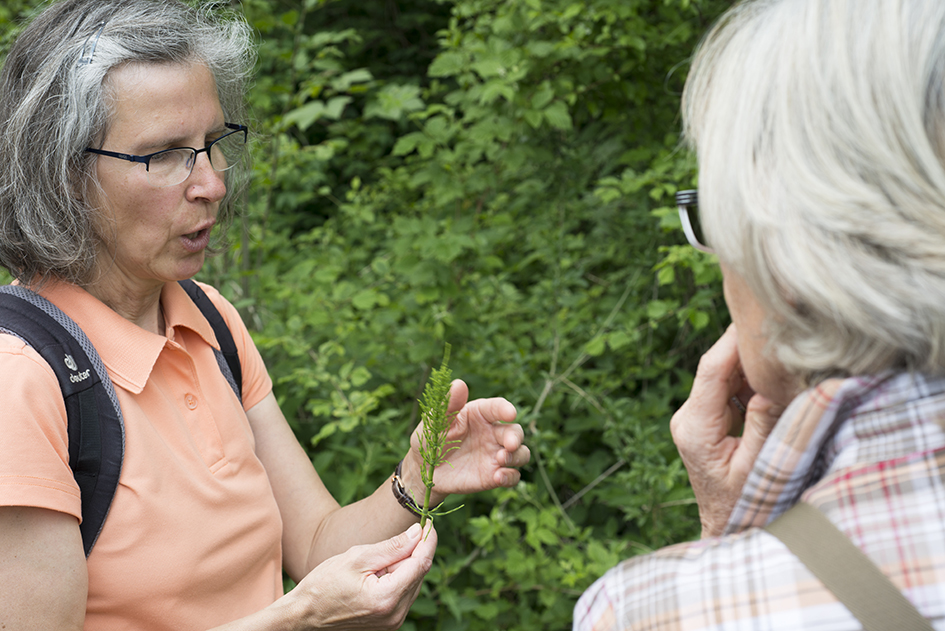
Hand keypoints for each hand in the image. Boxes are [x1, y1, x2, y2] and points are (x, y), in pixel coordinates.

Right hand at [289, 523, 436, 629]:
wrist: (305, 615)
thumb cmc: (325, 584)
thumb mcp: (357, 557)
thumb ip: (392, 546)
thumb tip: (418, 533)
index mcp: (387, 597)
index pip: (420, 563)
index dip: (428, 541)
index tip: (428, 523)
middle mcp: (395, 615)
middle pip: (419, 574)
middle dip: (414, 552)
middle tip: (400, 536)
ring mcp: (393, 622)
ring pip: (412, 584)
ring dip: (404, 566)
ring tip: (378, 562)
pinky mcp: (389, 623)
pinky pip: (403, 595)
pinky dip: (397, 579)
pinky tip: (378, 574)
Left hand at [405, 380, 529, 504]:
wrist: (423, 471)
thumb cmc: (430, 440)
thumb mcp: (435, 422)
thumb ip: (448, 404)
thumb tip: (459, 383)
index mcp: (479, 414)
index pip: (497, 407)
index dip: (505, 409)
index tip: (510, 413)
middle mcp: (492, 433)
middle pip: (515, 431)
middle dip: (516, 437)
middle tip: (509, 445)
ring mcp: (495, 455)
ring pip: (521, 453)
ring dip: (517, 456)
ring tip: (501, 460)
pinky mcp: (494, 476)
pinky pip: (513, 476)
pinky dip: (511, 477)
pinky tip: (498, 477)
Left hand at [670, 325, 783, 537]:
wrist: (727, 530)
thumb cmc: (744, 506)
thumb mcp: (759, 468)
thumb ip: (766, 425)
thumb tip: (773, 383)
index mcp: (694, 427)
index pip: (712, 369)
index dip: (733, 340)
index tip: (756, 314)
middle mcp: (688, 417)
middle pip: (717, 366)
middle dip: (746, 345)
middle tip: (778, 319)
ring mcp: (696, 417)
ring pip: (724, 374)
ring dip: (751, 361)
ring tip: (781, 341)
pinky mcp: (708, 419)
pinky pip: (730, 388)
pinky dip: (751, 378)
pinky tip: (775, 370)